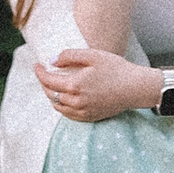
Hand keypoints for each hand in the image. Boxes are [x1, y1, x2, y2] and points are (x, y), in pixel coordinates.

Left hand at [36, 42, 152, 121]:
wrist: (135, 88)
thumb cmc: (116, 69)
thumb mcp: (93, 55)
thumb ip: (69, 56)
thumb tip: (52, 61)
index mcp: (74, 85)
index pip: (47, 81)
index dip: (39, 72)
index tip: (37, 65)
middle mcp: (75, 101)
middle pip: (50, 94)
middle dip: (43, 83)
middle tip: (44, 73)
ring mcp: (82, 112)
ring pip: (57, 106)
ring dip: (51, 95)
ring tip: (53, 84)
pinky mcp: (89, 117)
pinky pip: (68, 114)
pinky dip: (61, 106)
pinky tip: (64, 98)